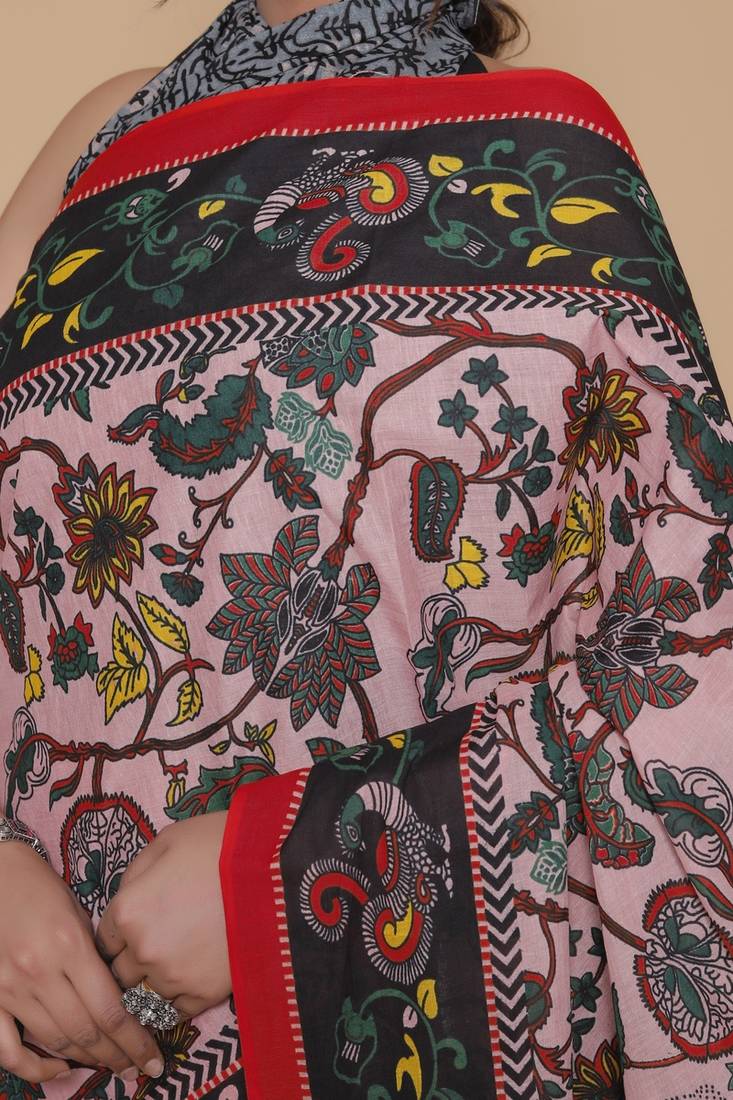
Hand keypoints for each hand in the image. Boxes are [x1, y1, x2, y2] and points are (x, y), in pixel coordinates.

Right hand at [0, 841, 164, 1084]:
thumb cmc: (41, 888)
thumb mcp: (78, 913)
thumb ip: (95, 955)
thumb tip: (118, 996)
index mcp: (70, 946)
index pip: (110, 1009)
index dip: (135, 1040)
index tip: (153, 1058)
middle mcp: (40, 972)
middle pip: (87, 1032)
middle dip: (118, 1055)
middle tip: (138, 1065)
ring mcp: (10, 989)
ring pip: (55, 1041)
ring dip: (87, 1059)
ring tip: (112, 1064)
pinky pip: (8, 1049)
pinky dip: (35, 1066)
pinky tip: (59, 1067)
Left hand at [95, 812, 230, 1019]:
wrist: (271, 865)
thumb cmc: (217, 845)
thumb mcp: (166, 842)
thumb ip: (136, 874)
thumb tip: (127, 899)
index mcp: (128, 910)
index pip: (104, 942)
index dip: (119, 936)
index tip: (133, 933)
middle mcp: (143, 950)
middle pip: (120, 974)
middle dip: (132, 961)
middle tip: (155, 947)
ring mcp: (173, 976)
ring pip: (144, 997)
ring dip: (153, 983)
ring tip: (174, 965)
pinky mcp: (204, 993)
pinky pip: (174, 1012)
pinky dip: (176, 1000)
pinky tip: (188, 981)